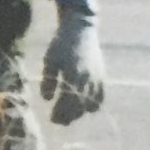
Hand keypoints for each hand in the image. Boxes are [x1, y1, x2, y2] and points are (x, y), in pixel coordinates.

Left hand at [40, 5, 105, 126]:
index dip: (60, 113)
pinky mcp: (102, 76)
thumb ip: (48, 81)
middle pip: (80, 106)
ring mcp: (97, 78)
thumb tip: (47, 99)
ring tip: (69, 114)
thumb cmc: (61, 44)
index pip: (67, 102)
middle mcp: (88, 78)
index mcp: (73, 74)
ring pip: (91, 104)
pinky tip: (84, 107)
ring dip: (80, 112)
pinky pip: (101, 97)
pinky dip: (94, 105)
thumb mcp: (50, 60)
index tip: (52, 119)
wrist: (80, 29)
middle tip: (58, 121)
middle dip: (68, 116)